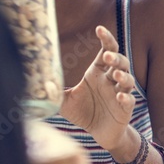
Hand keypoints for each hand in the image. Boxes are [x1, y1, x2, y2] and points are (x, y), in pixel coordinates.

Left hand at [59, 25, 135, 150]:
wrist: (100, 134)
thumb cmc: (84, 113)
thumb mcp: (65, 102)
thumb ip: (53, 92)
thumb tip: (34, 85)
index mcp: (98, 73)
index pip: (106, 50)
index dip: (105, 38)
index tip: (99, 28)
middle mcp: (111, 80)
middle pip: (120, 62)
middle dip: (115, 57)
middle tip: (107, 56)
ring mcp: (120, 93)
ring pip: (128, 79)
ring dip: (123, 75)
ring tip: (115, 74)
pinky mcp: (125, 108)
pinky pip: (129, 100)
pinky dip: (126, 97)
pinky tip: (120, 97)